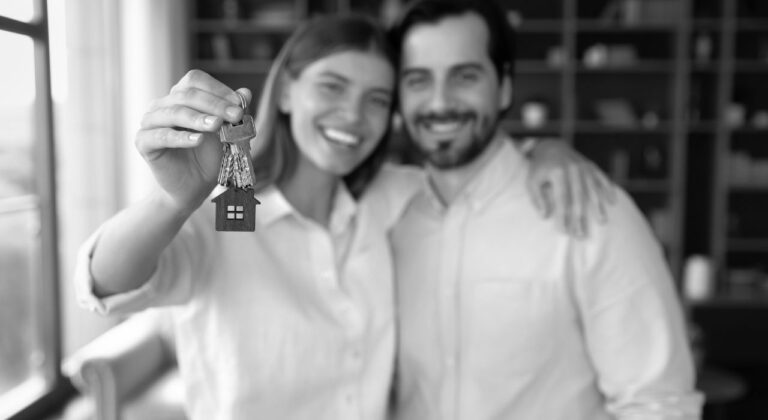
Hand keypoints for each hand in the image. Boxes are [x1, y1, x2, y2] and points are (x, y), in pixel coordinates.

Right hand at [135, 70, 251, 212]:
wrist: (194, 187)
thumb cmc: (209, 157)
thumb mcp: (227, 133)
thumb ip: (233, 113)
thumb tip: (246, 92)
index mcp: (180, 96)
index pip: (195, 81)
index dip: (217, 89)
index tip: (238, 103)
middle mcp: (162, 105)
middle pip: (186, 94)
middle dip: (214, 104)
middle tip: (235, 115)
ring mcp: (150, 122)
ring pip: (174, 112)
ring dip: (198, 118)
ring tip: (217, 125)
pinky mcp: (144, 142)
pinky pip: (161, 136)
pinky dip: (181, 137)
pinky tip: (198, 140)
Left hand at [525, 138, 615, 237]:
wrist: (551, 146)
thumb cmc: (539, 168)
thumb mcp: (532, 181)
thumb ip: (538, 199)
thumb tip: (545, 217)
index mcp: (558, 172)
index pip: (562, 199)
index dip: (564, 217)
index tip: (565, 232)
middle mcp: (573, 169)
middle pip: (579, 198)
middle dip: (581, 218)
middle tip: (582, 235)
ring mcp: (584, 166)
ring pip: (593, 189)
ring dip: (598, 206)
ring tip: (602, 222)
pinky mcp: (591, 165)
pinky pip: (602, 178)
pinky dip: (608, 189)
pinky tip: (613, 202)